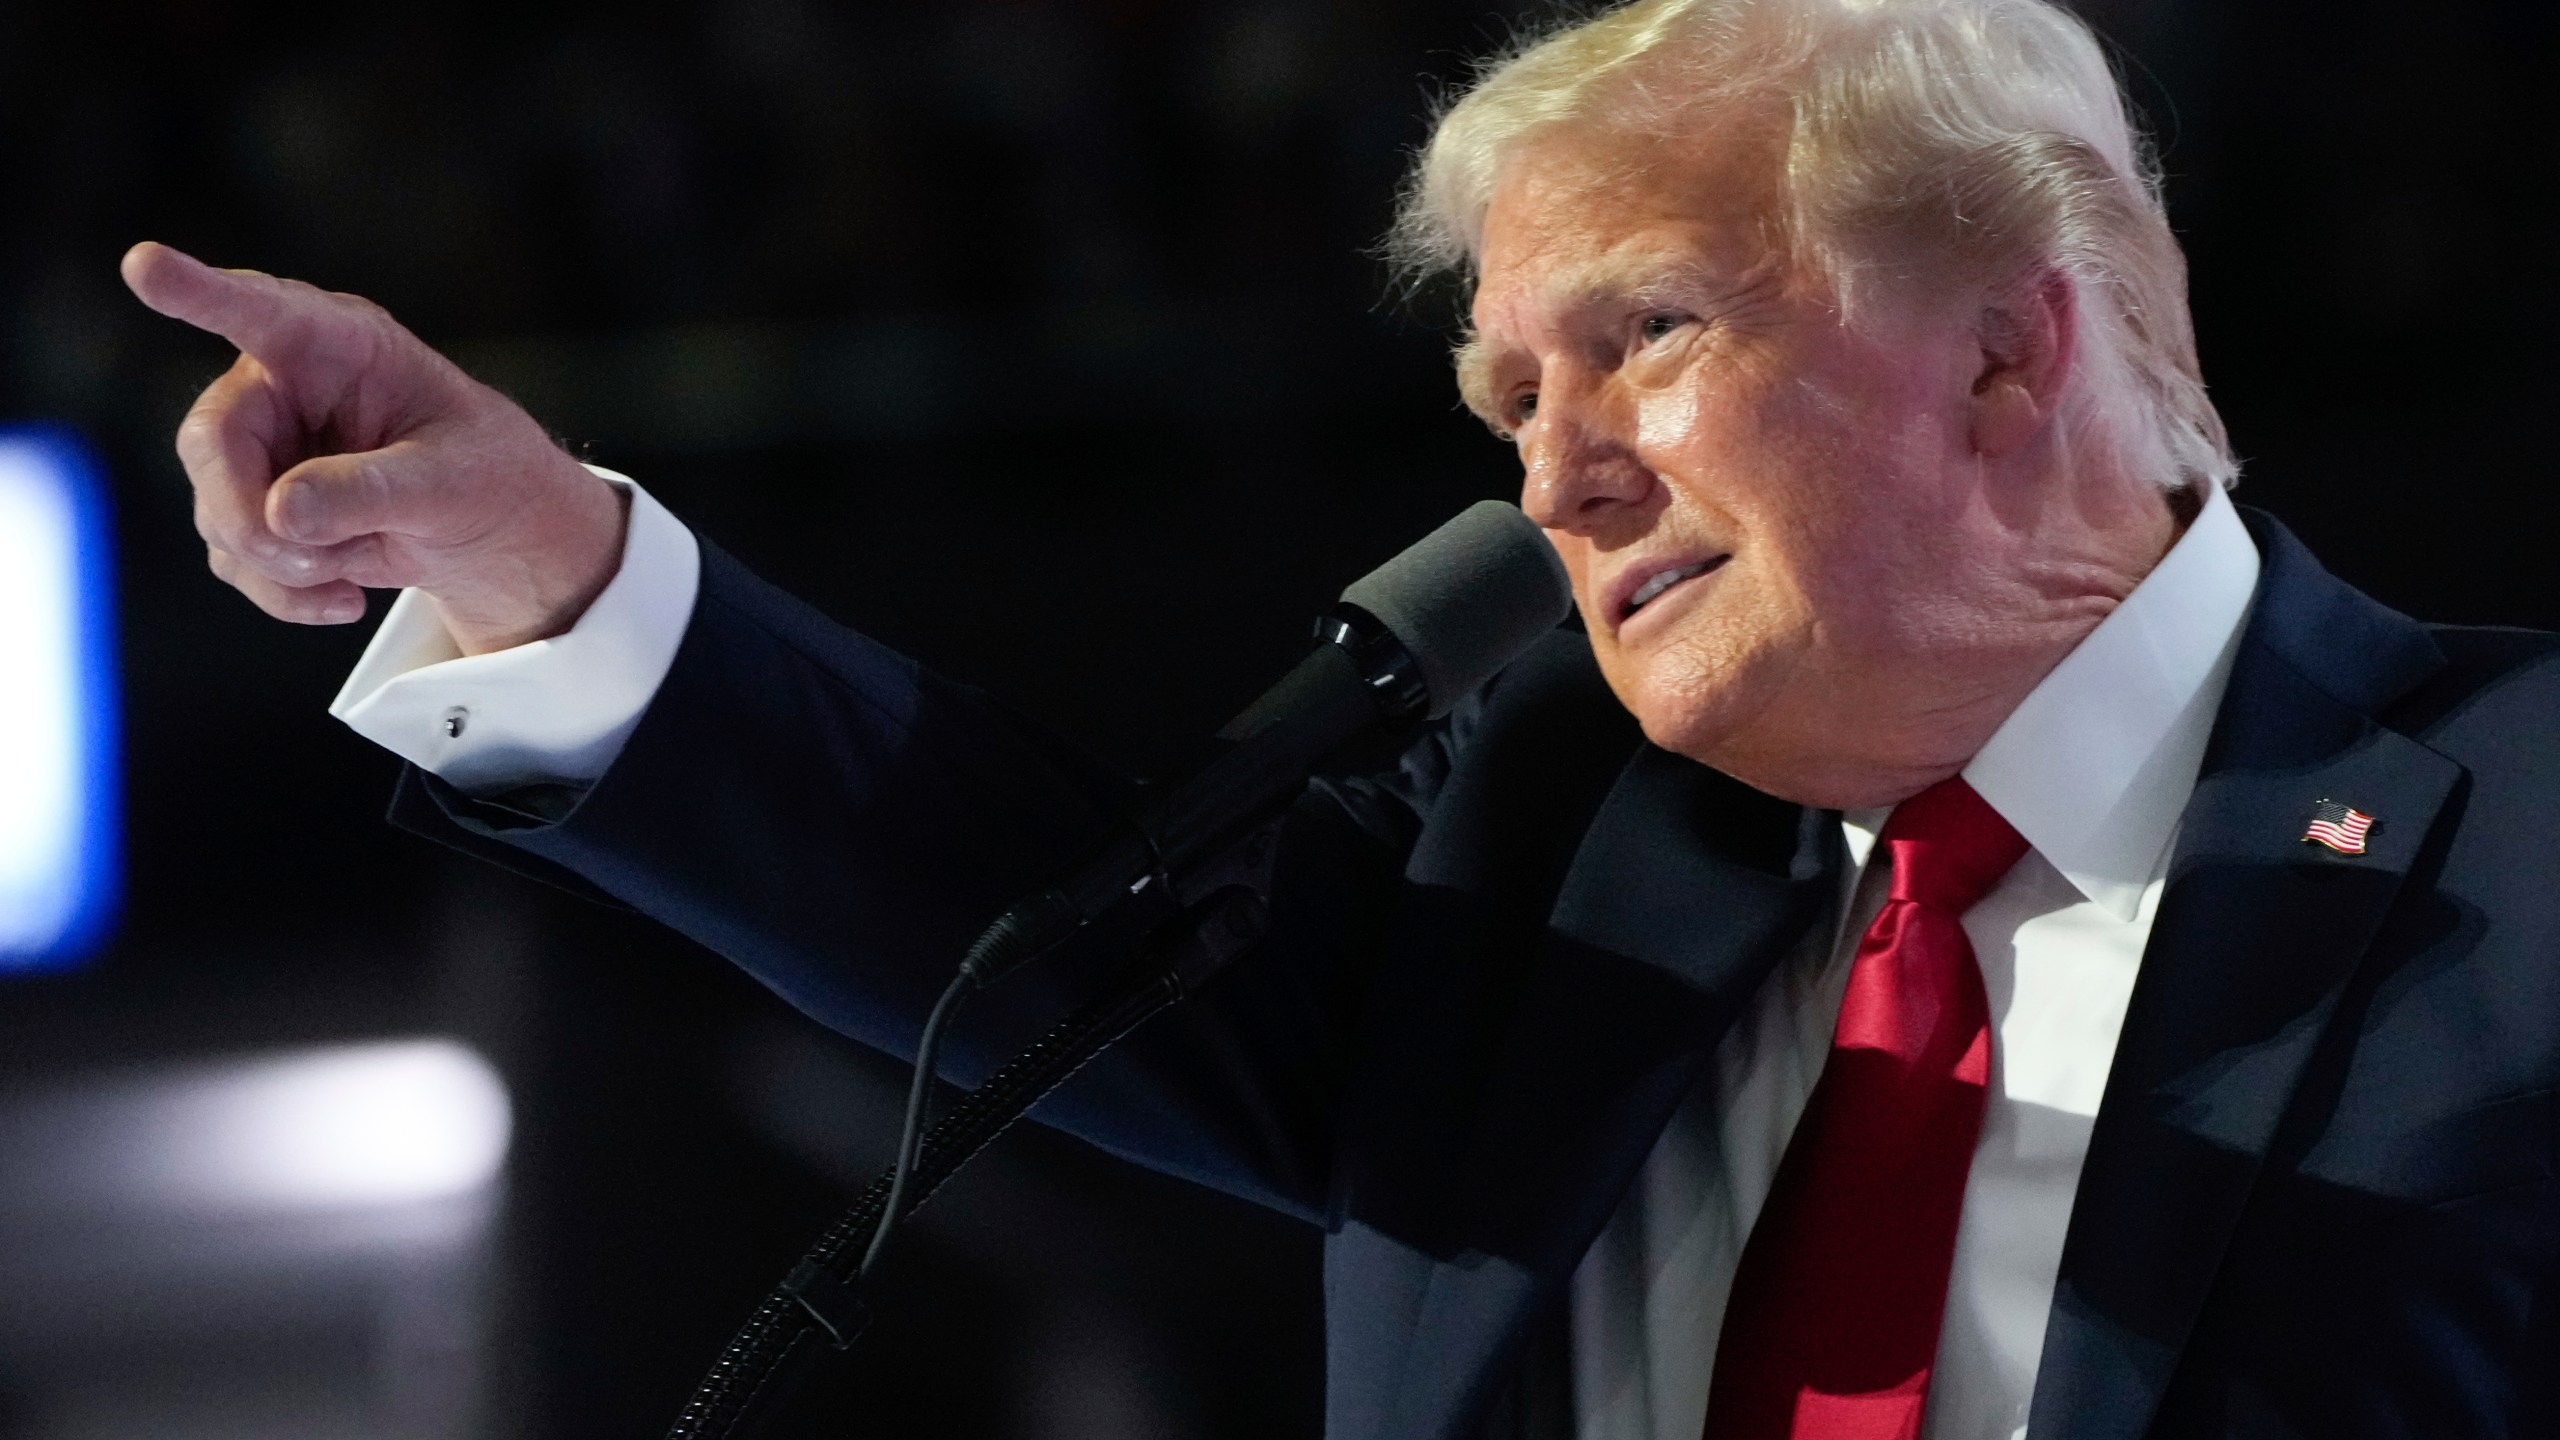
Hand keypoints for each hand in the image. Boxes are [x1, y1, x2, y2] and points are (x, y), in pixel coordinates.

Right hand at [120, 242, 626, 654]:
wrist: (495, 531)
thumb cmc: (484, 475)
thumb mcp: (452, 483)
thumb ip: (372, 491)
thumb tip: (281, 513)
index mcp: (340, 345)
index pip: (261, 312)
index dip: (200, 291)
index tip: (145, 265)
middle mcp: (283, 386)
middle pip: (212, 443)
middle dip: (248, 516)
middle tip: (310, 558)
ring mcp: (261, 450)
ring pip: (219, 514)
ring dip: (286, 562)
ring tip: (365, 557)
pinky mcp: (256, 507)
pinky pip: (235, 560)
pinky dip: (287, 593)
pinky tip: (346, 597)